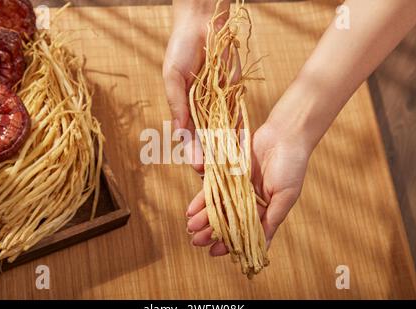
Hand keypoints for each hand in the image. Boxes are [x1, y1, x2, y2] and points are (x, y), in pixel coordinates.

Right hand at [163, 0, 229, 172]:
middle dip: (210, 157)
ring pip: (222, 134)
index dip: (192, 151)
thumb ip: (176, 104)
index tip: (197, 165)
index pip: (187, 136)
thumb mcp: (172, 76)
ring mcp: (218, 107)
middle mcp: (201, 112)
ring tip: (230, 168)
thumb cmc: (181, 49)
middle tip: (215, 175)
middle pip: (206, 140)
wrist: (204, 27)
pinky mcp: (233, 99)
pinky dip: (239, 134)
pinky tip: (243, 148)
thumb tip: (178, 132)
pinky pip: (237, 118)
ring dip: (225, 151)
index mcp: (183, 109)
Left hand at [185, 122, 310, 254]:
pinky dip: (202, 198)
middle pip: (227, 220)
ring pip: (218, 205)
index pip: (244, 231)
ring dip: (203, 217)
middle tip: (196, 242)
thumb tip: (262, 250)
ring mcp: (237, 186)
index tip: (215, 252)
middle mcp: (249, 200)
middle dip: (211, 232)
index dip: (229, 243)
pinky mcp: (228, 171)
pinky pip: (213, 186)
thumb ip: (271, 221)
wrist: (286, 134)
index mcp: (265, 210)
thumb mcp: (284, 197)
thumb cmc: (291, 166)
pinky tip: (190, 209)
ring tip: (190, 228)